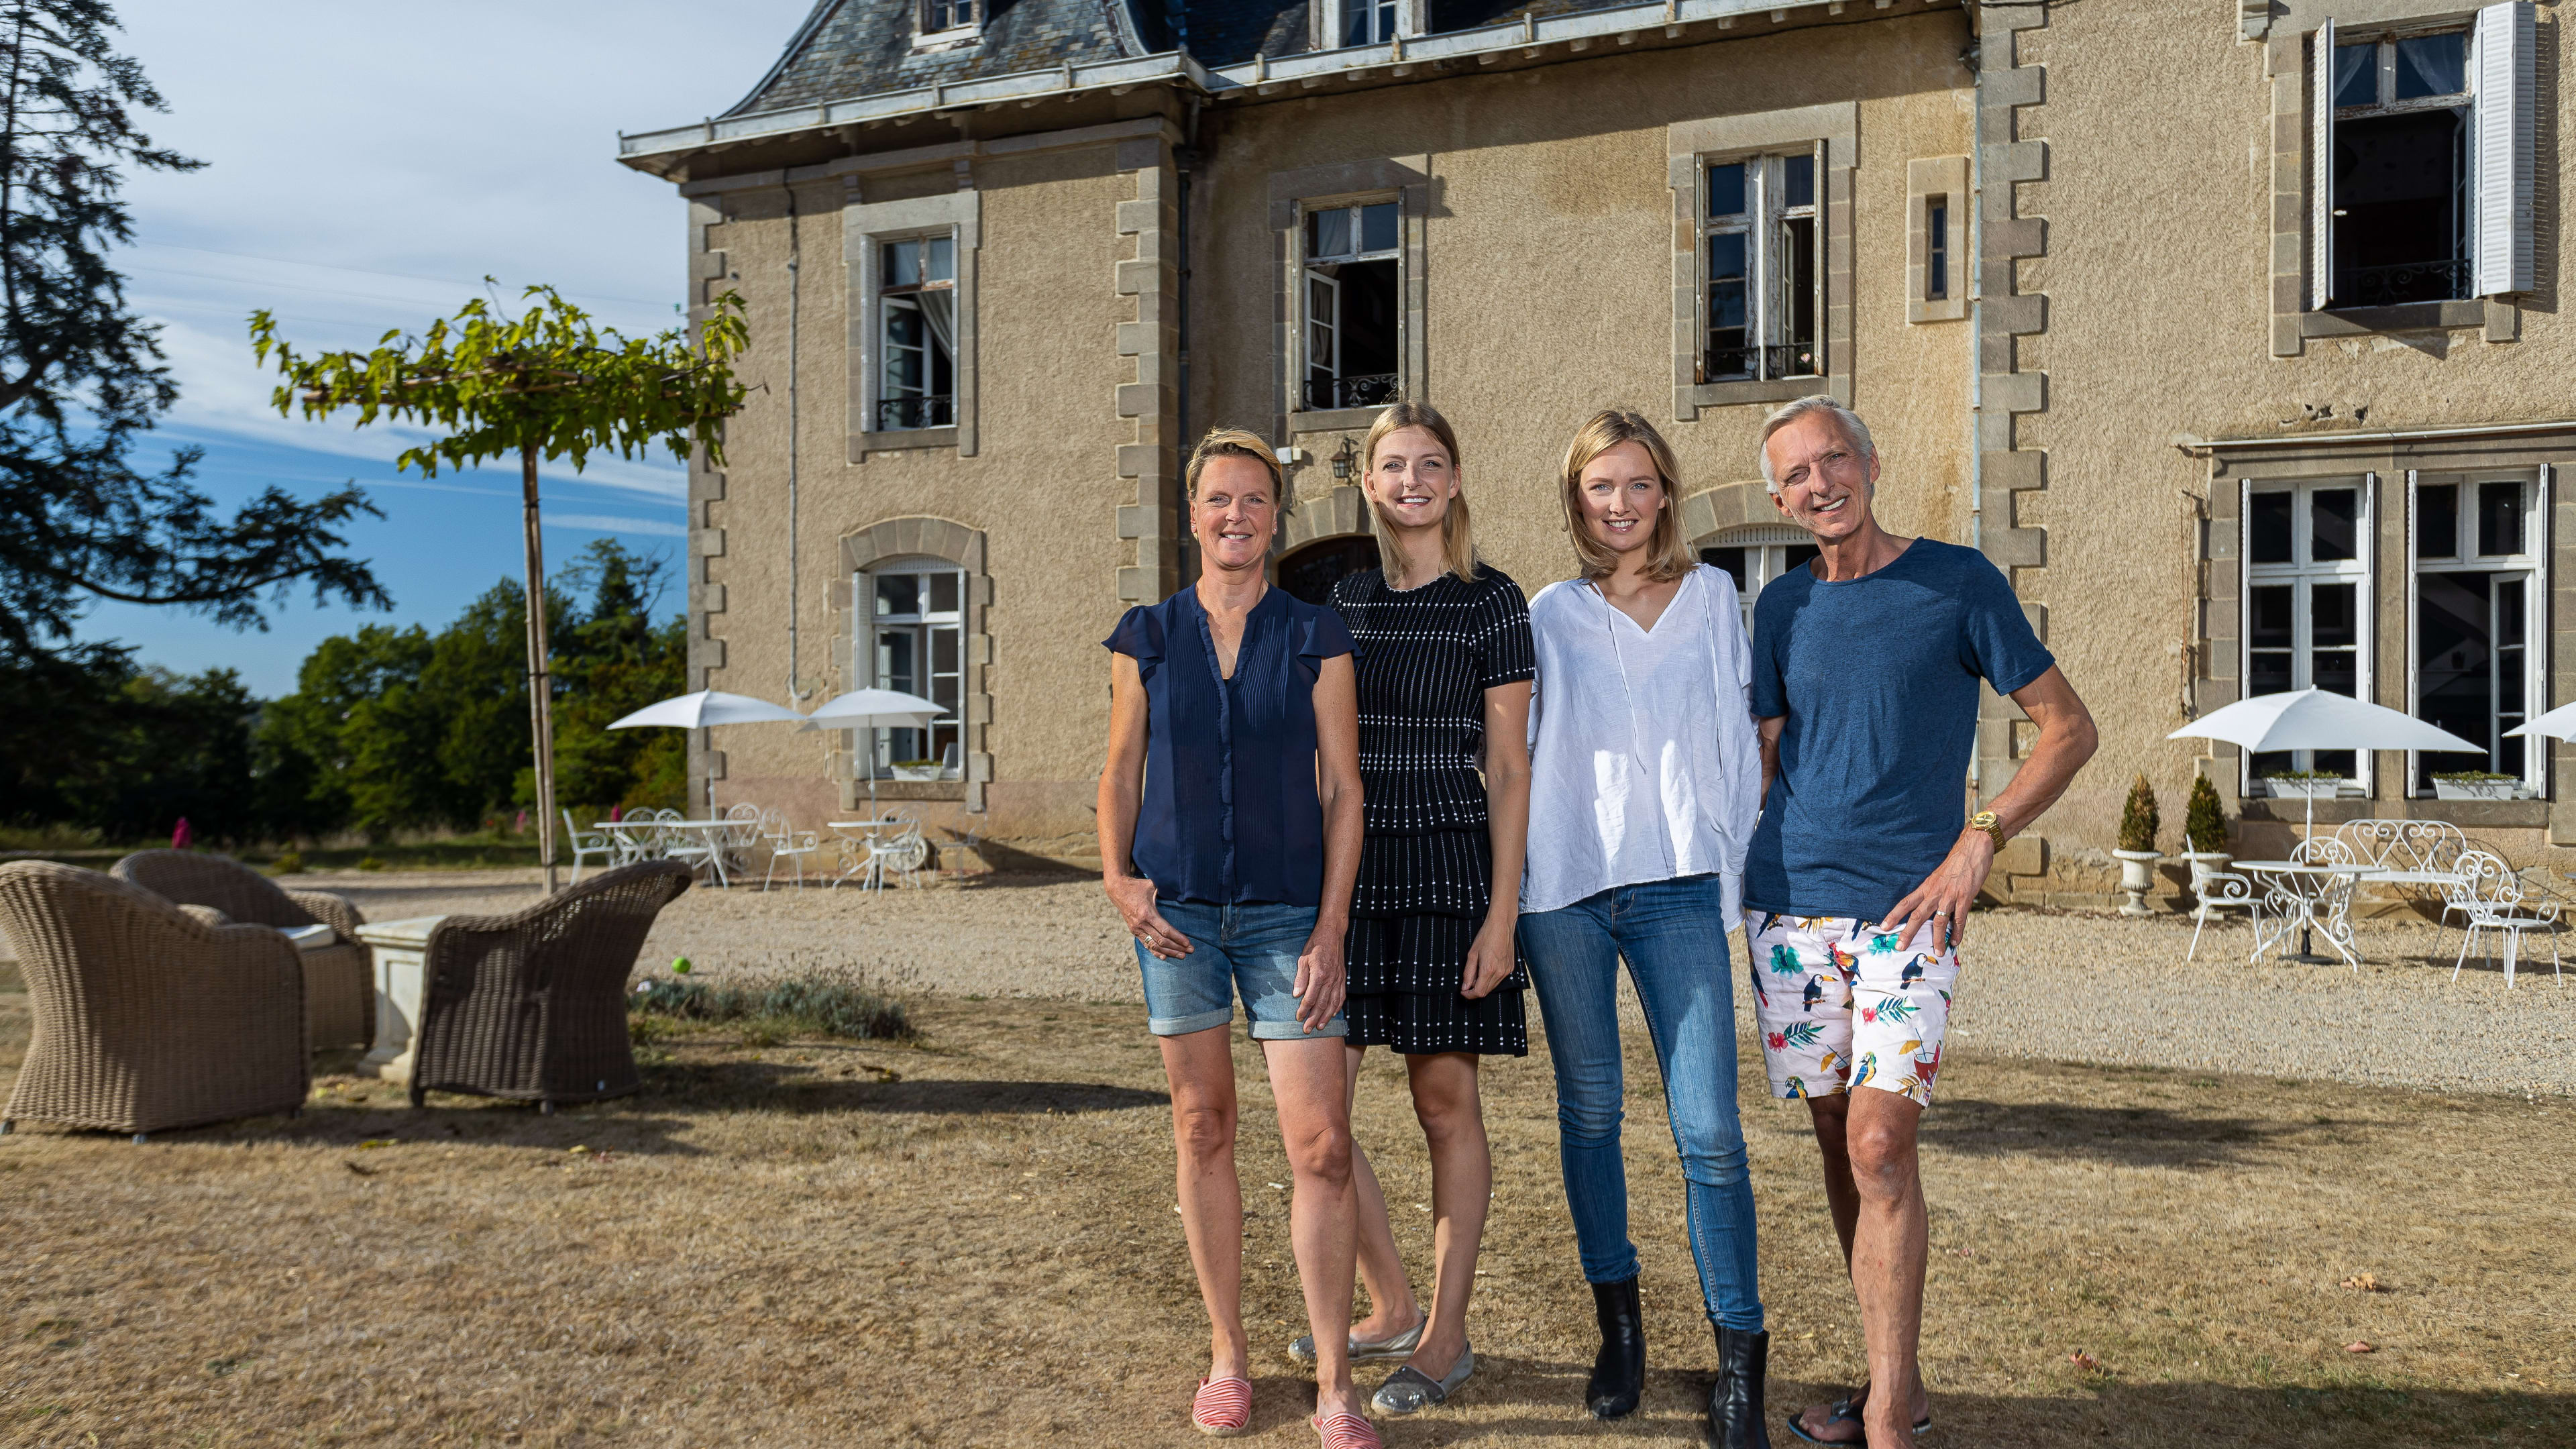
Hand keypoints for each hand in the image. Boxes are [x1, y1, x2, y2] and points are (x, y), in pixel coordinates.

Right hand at [1105, 874, 1189, 958]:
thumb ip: (1166, 889)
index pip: (1165, 930)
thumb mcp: (1152, 885)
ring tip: (1181, 956)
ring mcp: (1136, 929)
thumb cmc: (1138, 886)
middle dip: (1177, 947)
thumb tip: (1182, 890)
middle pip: (1162, 941)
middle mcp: (1141, 923)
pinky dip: (1155, 952)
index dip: (1178, 938)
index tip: (1188, 943)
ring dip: (1169, 952)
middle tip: (1190, 951)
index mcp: (1147, 913)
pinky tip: (1164, 957)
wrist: (1117, 890)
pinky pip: (1146, 944)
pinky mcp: (1133, 931)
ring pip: (1154, 945)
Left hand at [1293, 923, 1347, 1032]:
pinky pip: (1341, 996)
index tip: (1298, 1018)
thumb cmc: (1315, 945)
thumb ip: (1300, 978)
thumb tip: (1297, 995)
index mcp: (1319, 974)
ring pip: (1333, 1003)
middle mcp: (1331, 979)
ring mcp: (1339, 979)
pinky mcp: (1343, 978)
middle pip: (1322, 1004)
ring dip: (1326, 1017)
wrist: (1332, 933)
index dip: (1304, 1009)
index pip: (1310, 997)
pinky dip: (1337, 1007)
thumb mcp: (1303, 958)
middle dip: (1314, 1018)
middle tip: (1307, 1030)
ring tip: (1320, 1027)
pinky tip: (1332, 1014)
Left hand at [1460, 913, 1517, 999]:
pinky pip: (1499, 979)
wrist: (1502, 925)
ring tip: (1477, 972)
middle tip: (1468, 983)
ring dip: (1483, 985)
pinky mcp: (1510, 968)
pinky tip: (1486, 969)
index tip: (1463, 991)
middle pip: (1486, 991)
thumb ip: (1468, 973)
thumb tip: (1465, 987)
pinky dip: (1491, 979)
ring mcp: (1507, 971)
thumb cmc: (1486, 936)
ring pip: (1493, 986)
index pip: (1479, 992)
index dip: (1469, 995)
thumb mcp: (1472, 954)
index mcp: (1488, 969)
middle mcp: (1500, 972)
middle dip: (1475, 990)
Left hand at [1880, 829, 1995, 954]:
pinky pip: (1960, 918)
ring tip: (1938, 952)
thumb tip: (1931, 905)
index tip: (1884, 926)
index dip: (1894, 915)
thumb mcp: (1938, 876)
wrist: (1972, 848)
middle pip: (1917, 916)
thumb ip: (1934, 891)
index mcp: (1926, 886)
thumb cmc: (1956, 862)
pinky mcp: (1965, 897)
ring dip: (1938, 939)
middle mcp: (1935, 892)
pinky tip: (1956, 941)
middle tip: (1900, 946)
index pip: (1906, 902)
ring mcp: (1950, 895)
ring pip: (1939, 922)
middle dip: (1908, 933)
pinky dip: (1957, 931)